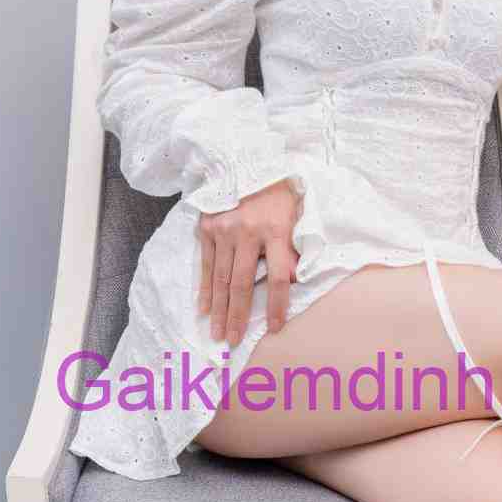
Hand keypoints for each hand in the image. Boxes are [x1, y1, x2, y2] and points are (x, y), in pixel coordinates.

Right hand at [196, 178, 300, 346]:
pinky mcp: (207, 228)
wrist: (245, 160)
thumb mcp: (296, 215)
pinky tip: (205, 309)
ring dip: (220, 310)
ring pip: (222, 278)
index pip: (279, 277)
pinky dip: (206, 289)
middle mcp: (247, 232)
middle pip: (243, 284)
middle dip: (239, 317)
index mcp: (275, 230)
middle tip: (233, 342)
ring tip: (218, 333)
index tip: (275, 328)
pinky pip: (207, 265)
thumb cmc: (278, 192)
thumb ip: (294, 249)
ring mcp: (224, 230)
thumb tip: (292, 282)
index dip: (277, 305)